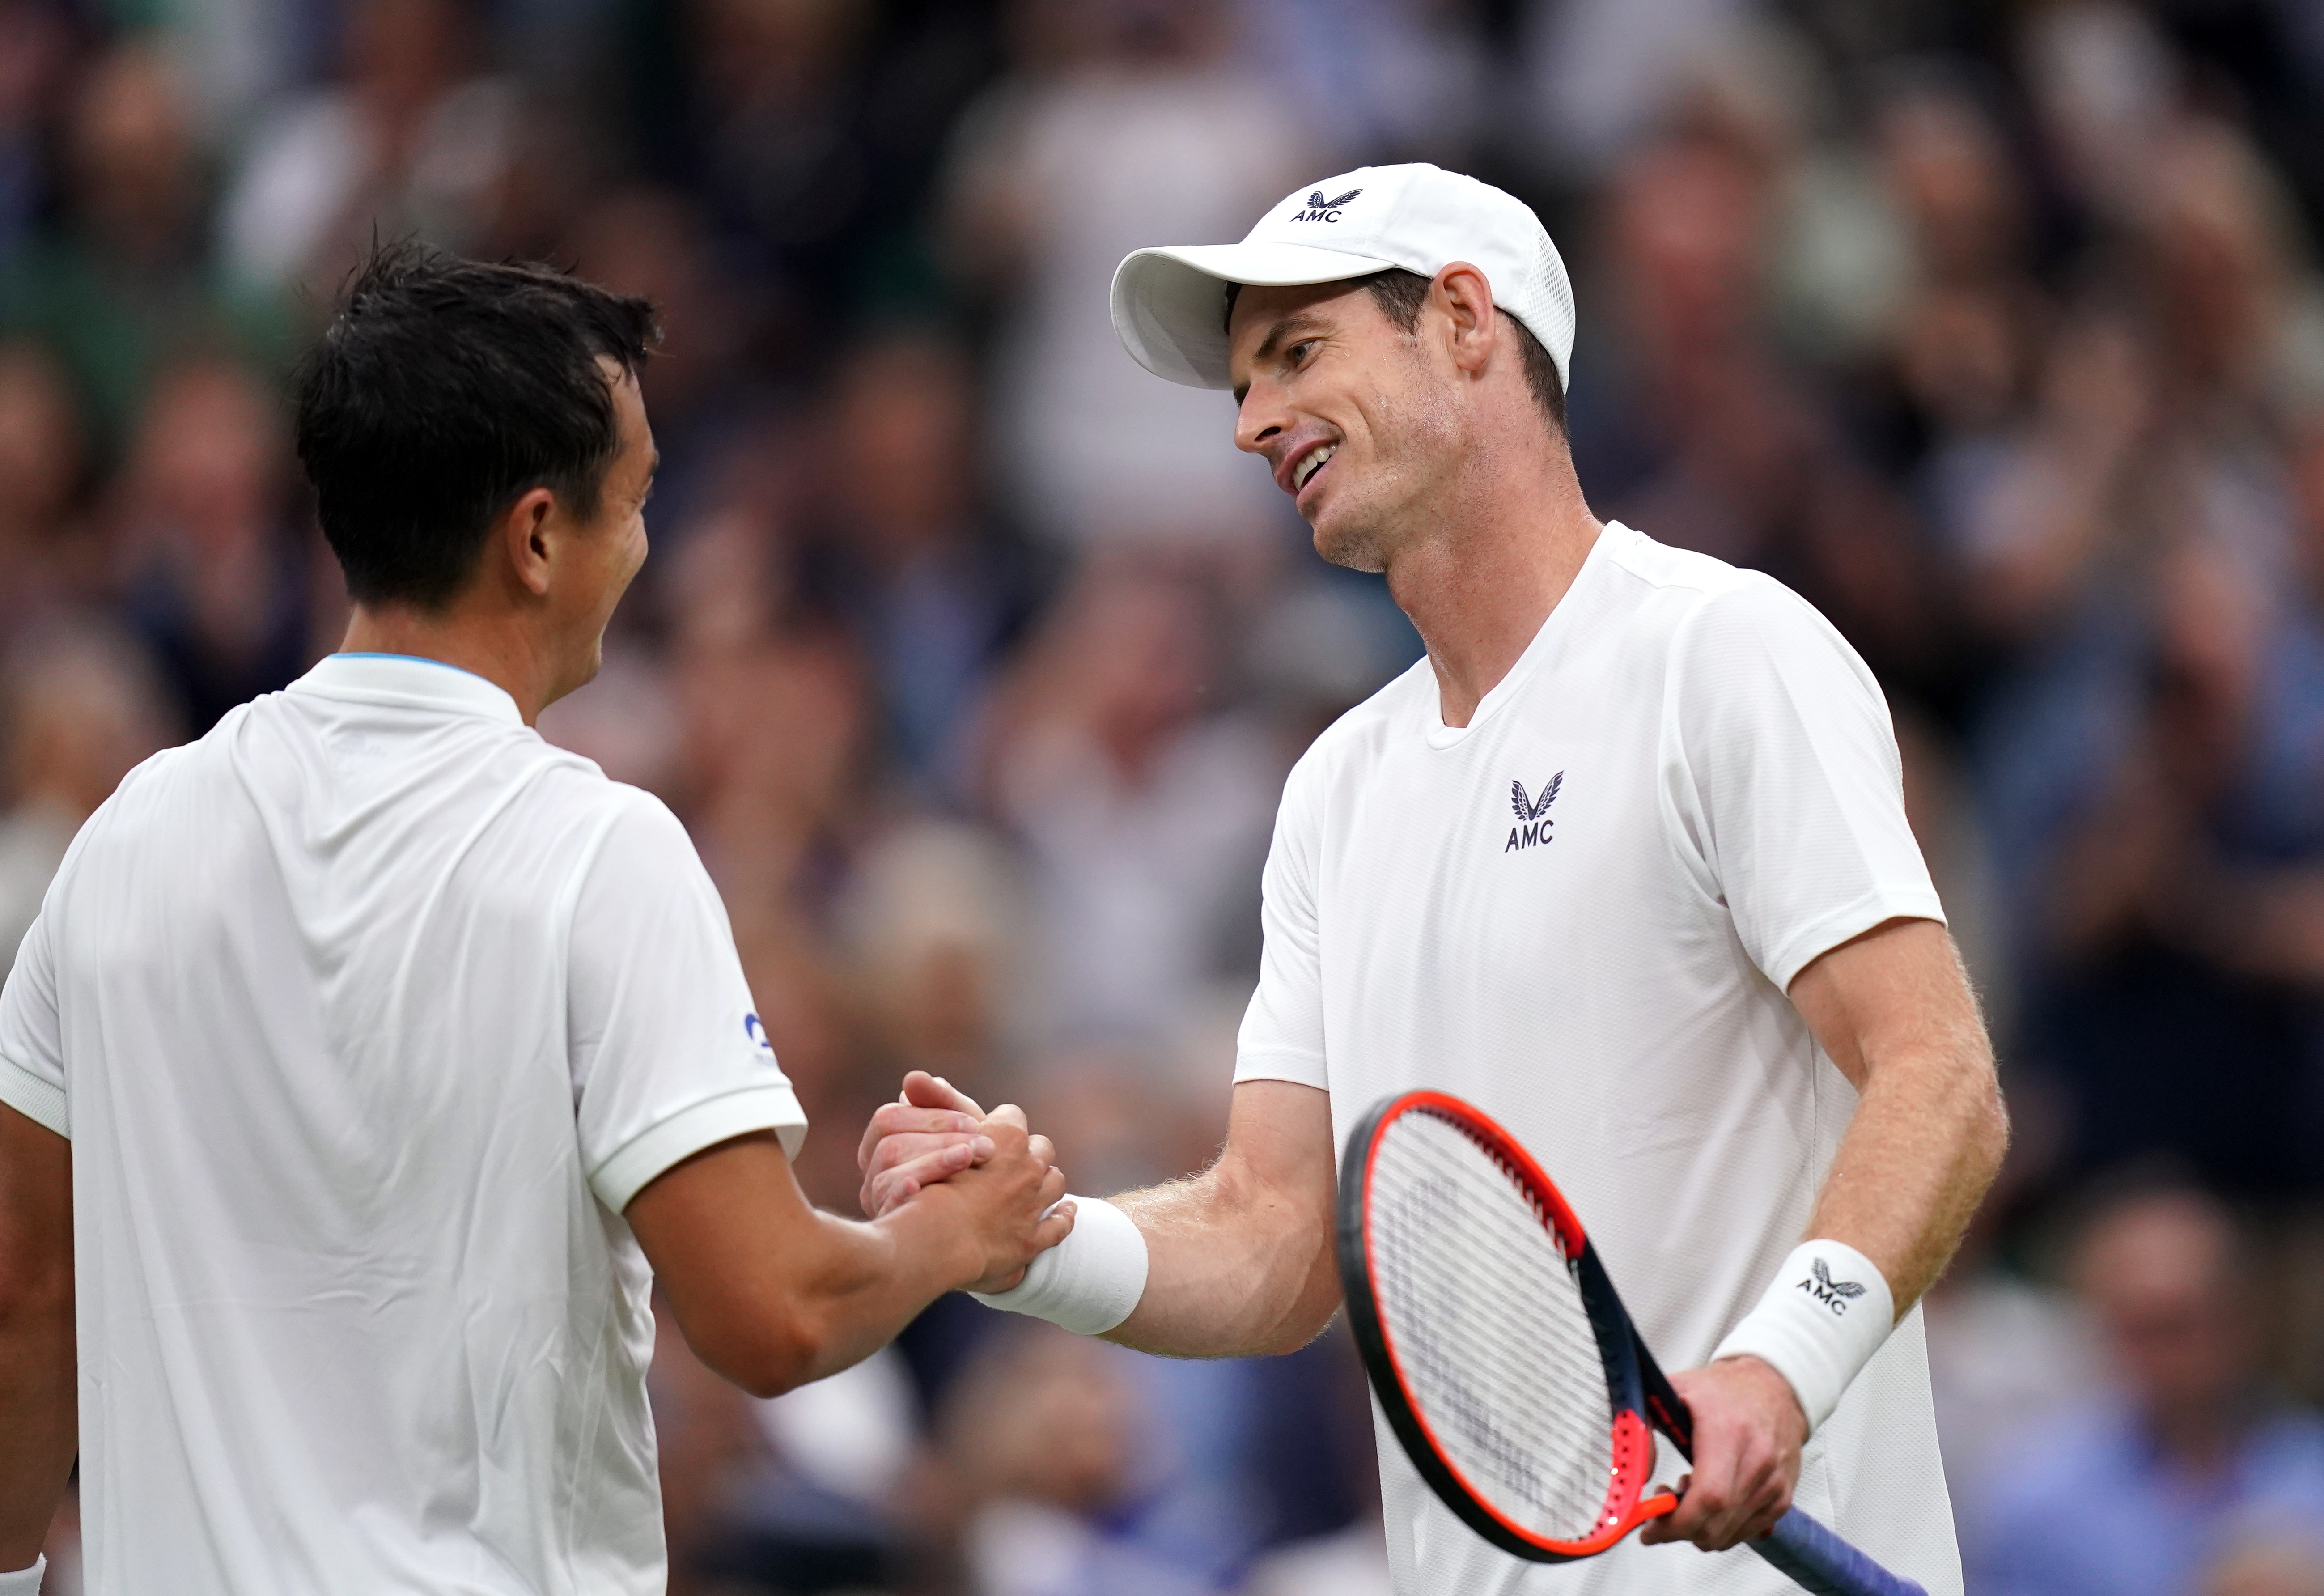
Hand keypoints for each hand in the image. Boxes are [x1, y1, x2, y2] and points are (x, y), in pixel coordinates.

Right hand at [857, 1072, 993, 1217]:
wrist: (984, 1221)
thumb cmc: (970, 1165)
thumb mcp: (962, 1130)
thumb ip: (942, 1102)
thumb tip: (912, 1078)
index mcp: (882, 1143)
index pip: (889, 1119)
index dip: (932, 1118)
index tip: (974, 1124)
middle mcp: (873, 1173)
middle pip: (889, 1147)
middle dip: (940, 1142)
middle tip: (987, 1148)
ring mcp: (877, 1203)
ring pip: (887, 1177)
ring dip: (934, 1164)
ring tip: (972, 1161)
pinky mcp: (889, 1231)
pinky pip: (890, 1211)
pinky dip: (907, 1196)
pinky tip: (928, 1190)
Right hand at [921, 1102, 1072, 1292]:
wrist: (933, 1241)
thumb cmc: (927, 1187)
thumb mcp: (932, 1137)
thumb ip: (935, 1106)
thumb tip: (914, 1080)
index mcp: (1007, 1137)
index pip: (1013, 1115)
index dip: (1000, 1123)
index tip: (988, 1133)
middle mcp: (1029, 1167)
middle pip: (1042, 1147)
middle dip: (1029, 1152)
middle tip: (1011, 1162)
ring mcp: (1034, 1204)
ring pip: (1056, 1181)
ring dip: (1046, 1180)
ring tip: (1034, 1185)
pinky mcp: (1032, 1239)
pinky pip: (1060, 1224)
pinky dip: (1064, 1216)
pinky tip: (1067, 1211)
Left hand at [1637, 1355, 1806, 1551]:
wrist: (1772, 1387)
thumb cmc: (1720, 1390)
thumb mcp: (1671, 1391)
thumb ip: (1642, 1427)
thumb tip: (1634, 1473)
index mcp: (1730, 1432)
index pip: (1710, 1497)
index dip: (1676, 1522)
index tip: (1650, 1528)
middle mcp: (1758, 1461)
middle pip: (1716, 1525)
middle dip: (1679, 1529)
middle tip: (1661, 1508)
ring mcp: (1774, 1483)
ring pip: (1729, 1535)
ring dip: (1699, 1527)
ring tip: (1686, 1490)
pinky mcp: (1782, 1497)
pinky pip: (1746, 1533)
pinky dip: (1721, 1527)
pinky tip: (1711, 1496)